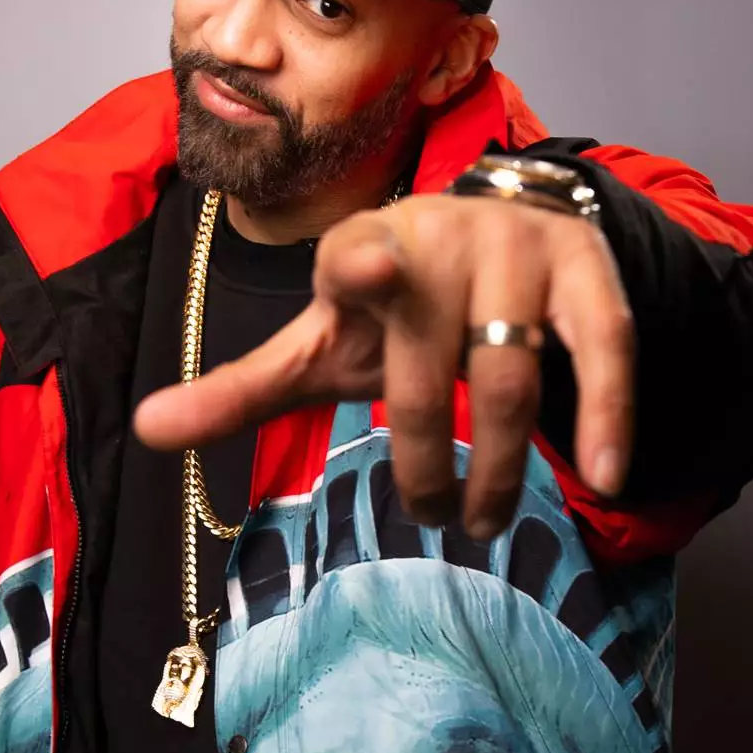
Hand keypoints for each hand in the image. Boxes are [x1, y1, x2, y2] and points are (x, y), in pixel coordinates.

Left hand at [134, 193, 634, 538]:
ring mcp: (519, 249)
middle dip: (424, 465)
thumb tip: (144, 429)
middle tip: (429, 514)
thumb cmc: (395, 307)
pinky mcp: (586, 269)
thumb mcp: (321, 345)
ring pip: (511, 379)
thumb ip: (243, 389)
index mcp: (362, 247)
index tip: (357, 268)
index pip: (356, 263)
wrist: (503, 232)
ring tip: (483, 520)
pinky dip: (608, 416)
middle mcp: (442, 238)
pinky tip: (607, 477)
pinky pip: (604, 349)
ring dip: (499, 469)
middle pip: (430, 377)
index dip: (358, 269)